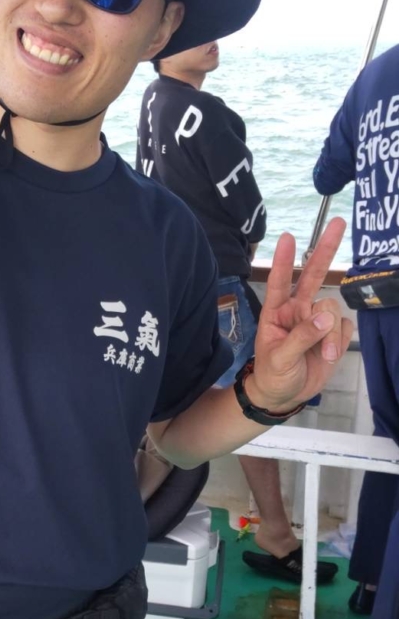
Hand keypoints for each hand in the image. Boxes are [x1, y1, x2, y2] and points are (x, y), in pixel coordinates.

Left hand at [248, 218, 352, 410]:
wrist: (285, 396)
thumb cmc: (273, 374)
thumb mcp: (280, 359)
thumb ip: (301, 337)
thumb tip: (324, 319)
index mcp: (276, 312)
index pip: (280, 281)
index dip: (284, 260)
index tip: (287, 237)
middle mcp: (298, 310)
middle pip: (314, 275)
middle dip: (325, 249)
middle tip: (338, 222)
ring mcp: (317, 320)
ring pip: (333, 309)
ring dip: (332, 333)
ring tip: (325, 354)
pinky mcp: (333, 334)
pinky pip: (344, 327)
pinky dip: (340, 341)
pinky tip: (330, 355)